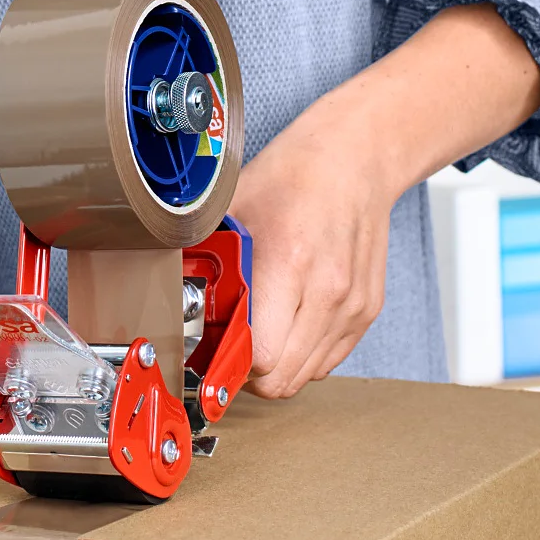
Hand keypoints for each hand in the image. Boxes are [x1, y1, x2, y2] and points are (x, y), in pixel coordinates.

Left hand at [230, 87, 394, 397]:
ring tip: (265, 332)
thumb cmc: (295, 177)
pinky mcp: (367, 311)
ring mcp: (352, 305)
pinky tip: (291, 324)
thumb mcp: (236, 209)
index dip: (231, 362)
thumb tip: (171, 295)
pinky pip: (328, 360)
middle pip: (283, 379)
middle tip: (234, 346)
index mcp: (289, 264)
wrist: (356, 160)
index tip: (216, 349)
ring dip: (280, 366)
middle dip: (251, 373)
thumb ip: (207, 258)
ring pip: (306, 376)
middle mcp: (328, 291)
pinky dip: (305, 355)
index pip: (262, 356)